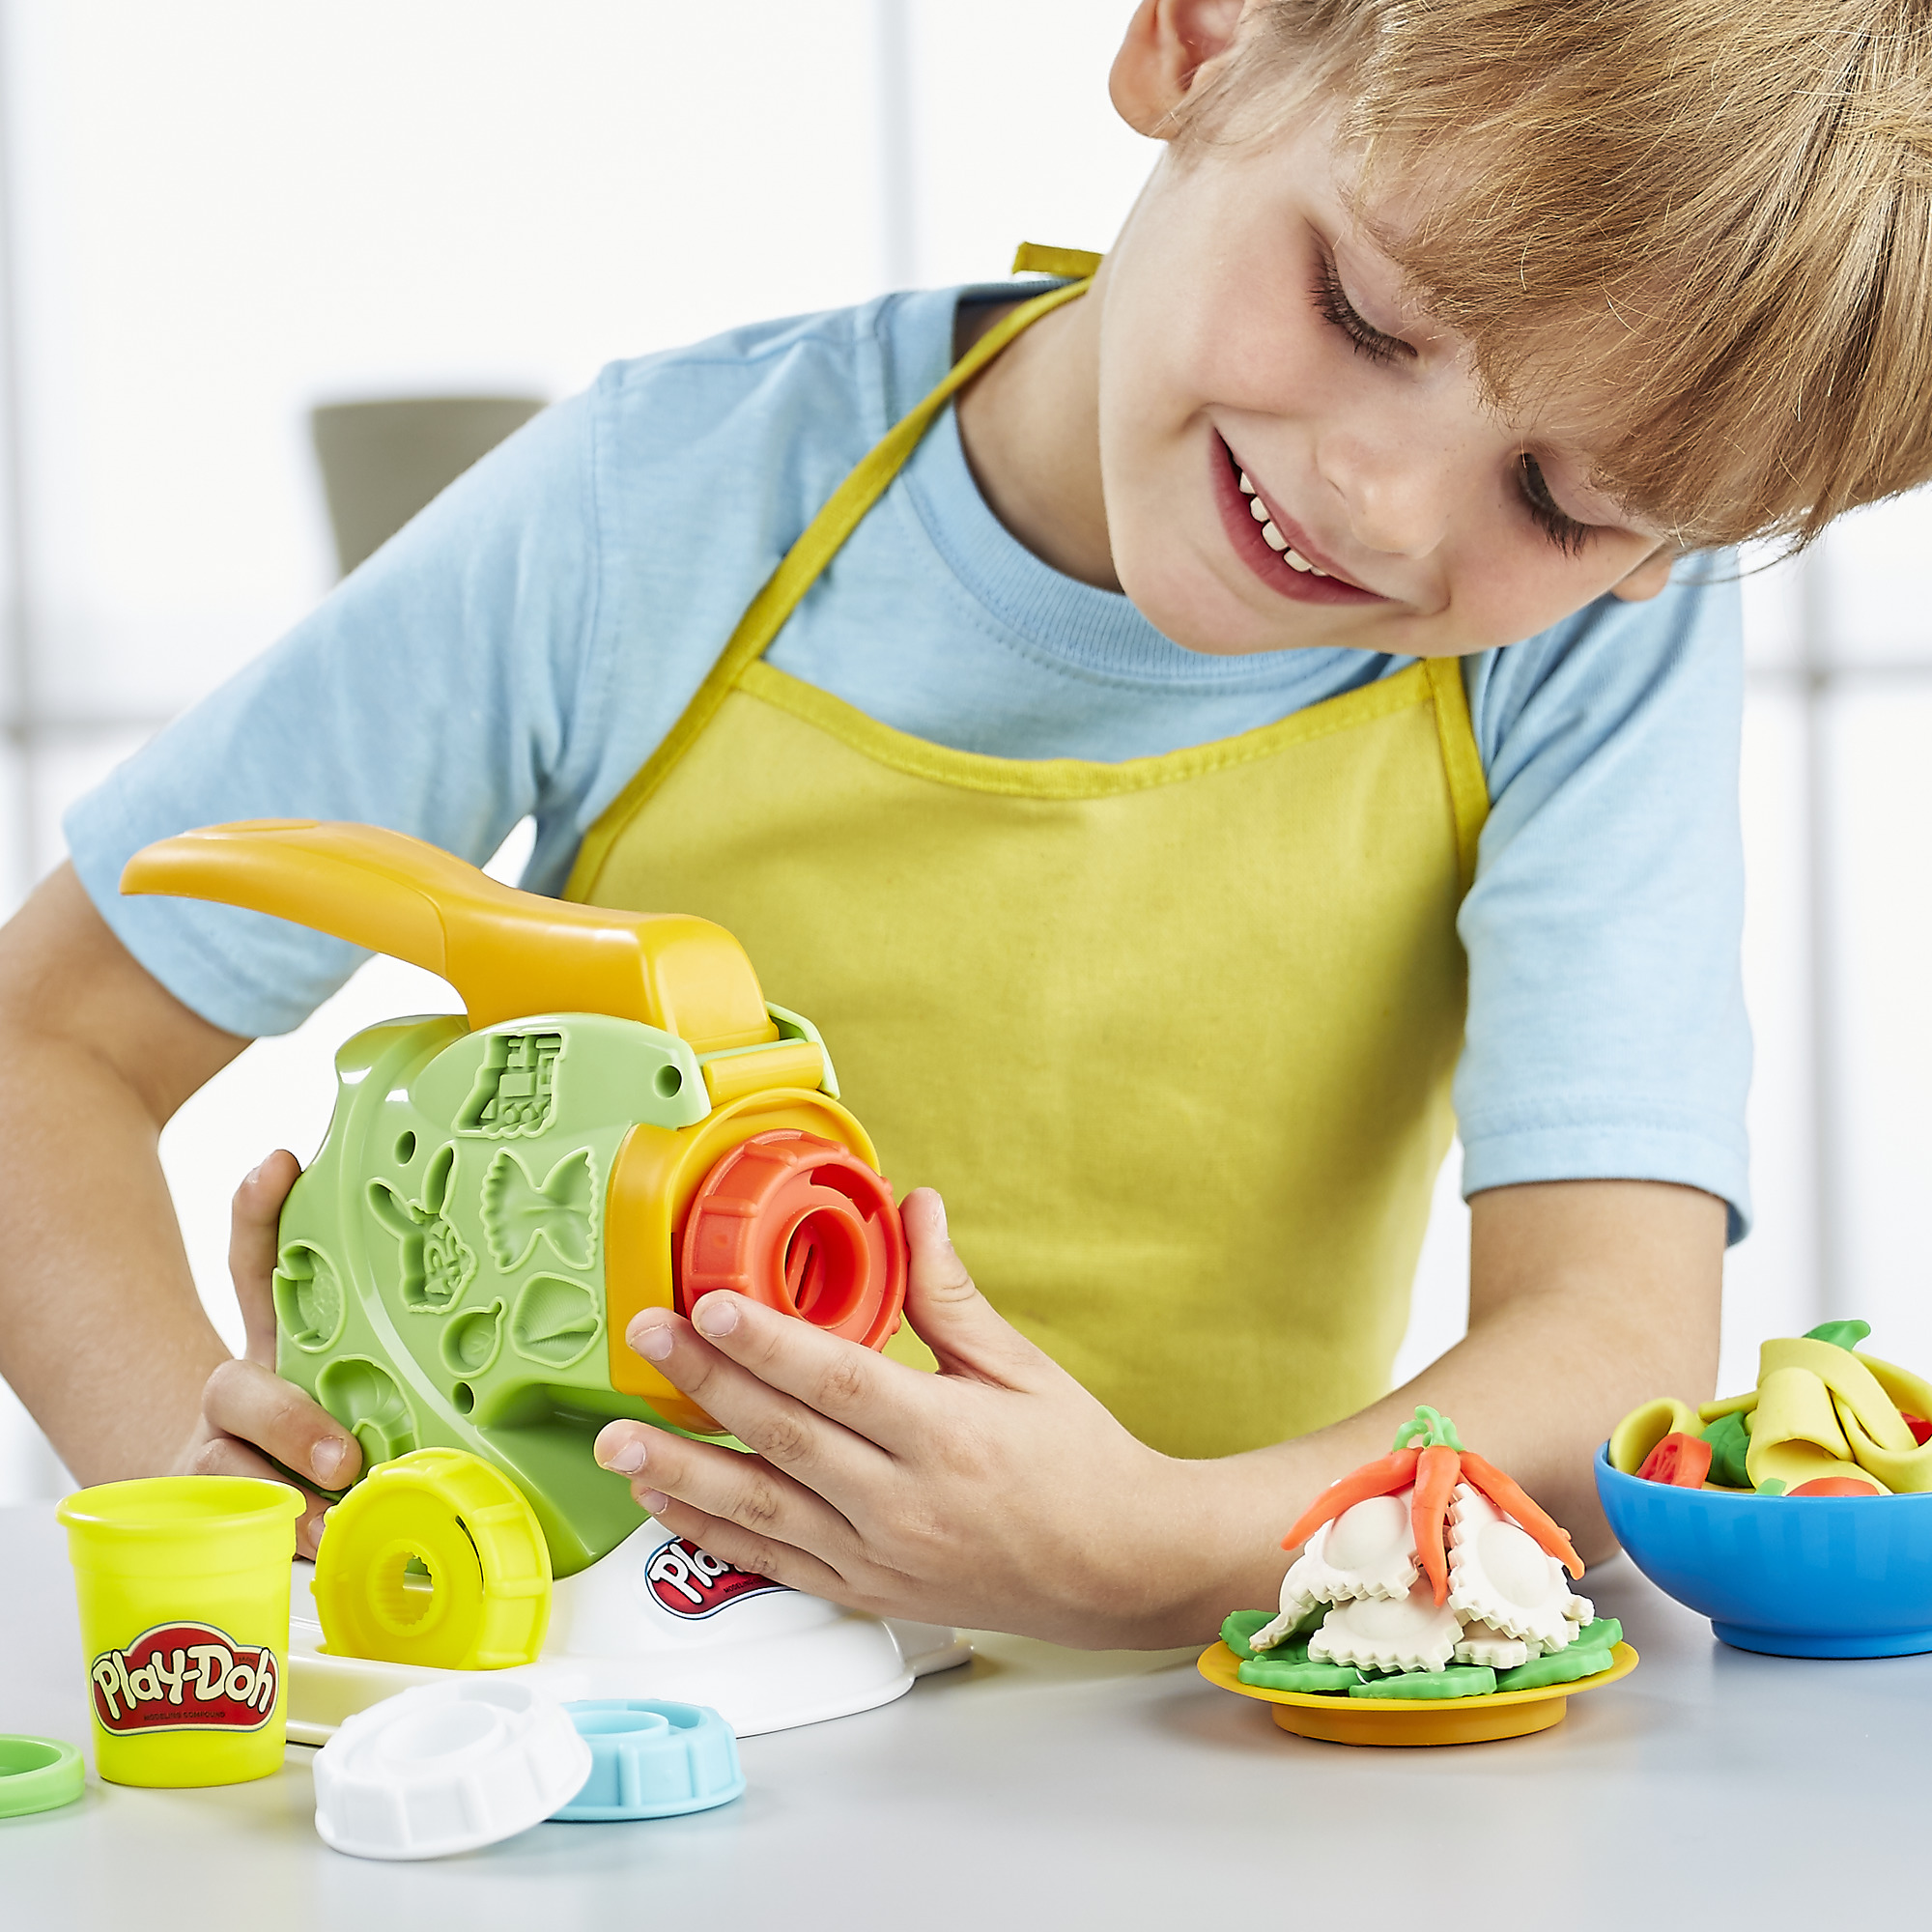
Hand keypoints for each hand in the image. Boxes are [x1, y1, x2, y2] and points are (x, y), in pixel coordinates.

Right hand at [171, 1150, 360, 1557]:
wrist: (234, 1494)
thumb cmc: (314, 1416)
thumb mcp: (348, 1360)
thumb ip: (373, 1307)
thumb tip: (415, 1239)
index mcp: (272, 1339)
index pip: (255, 1264)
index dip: (259, 1211)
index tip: (281, 1164)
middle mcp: (237, 1394)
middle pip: (239, 1392)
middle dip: (291, 1419)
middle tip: (347, 1453)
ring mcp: (223, 1458)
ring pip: (232, 1474)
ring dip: (285, 1498)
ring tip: (334, 1522)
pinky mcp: (229, 1516)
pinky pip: (251, 1532)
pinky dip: (290, 1543)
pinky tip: (327, 1553)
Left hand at [592, 1189, 1214, 1647]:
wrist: (1121, 1569)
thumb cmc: (1080, 1465)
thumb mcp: (1025, 1369)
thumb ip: (952, 1294)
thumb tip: (916, 1208)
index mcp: (948, 1435)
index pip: (840, 1381)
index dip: (768, 1344)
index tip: (710, 1306)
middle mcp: (904, 1502)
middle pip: (785, 1437)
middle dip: (704, 1384)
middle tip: (644, 1340)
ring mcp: (879, 1555)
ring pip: (762, 1509)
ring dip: (681, 1472)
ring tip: (615, 1442)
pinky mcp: (867, 1590)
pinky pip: (773, 1560)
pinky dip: (712, 1531)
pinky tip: (665, 1500)